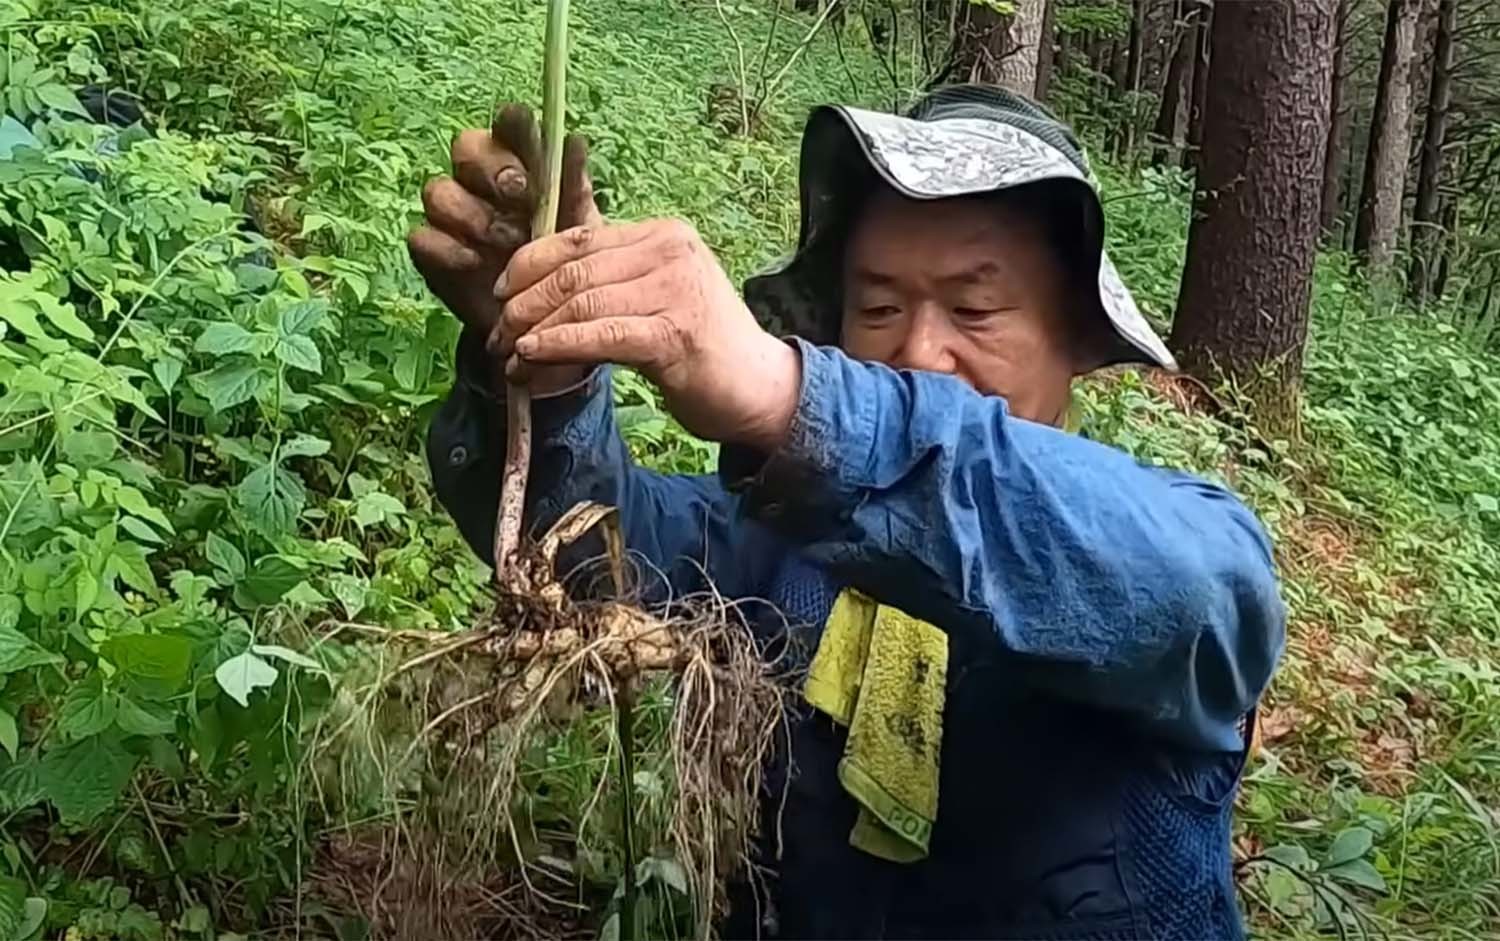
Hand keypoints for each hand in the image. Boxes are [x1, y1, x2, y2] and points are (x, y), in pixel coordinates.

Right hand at [407, 104, 601, 393]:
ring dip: (473, 216)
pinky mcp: (432, 250)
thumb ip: (573, 186)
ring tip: (507, 244)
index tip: (533, 153)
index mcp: (519, 162)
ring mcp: (451, 214)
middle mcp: (479, 180)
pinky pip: (423, 236)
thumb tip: (575, 142)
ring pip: (438, 191)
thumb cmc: (562, 261)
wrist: (543, 320)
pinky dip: (449, 249)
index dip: (514, 129)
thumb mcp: (579, 227)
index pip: (509, 125)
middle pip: (466, 148)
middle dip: (492, 170)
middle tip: (519, 198)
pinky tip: (475, 264)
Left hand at [495, 219, 801, 450]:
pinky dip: (559, 345)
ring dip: (535, 330)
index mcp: (663, 234)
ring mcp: (675, 289)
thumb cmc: (702, 350)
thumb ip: (609, 284)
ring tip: (510, 354)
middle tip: (497, 333)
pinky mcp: (675, 332)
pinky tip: (532, 358)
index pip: (578, 239)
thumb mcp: (655, 299)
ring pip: (582, 301)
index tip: (500, 294)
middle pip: (574, 269)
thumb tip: (533, 291)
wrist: (761, 389)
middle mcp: (671, 251)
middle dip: (525, 303)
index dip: (529, 264)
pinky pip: (600, 334)